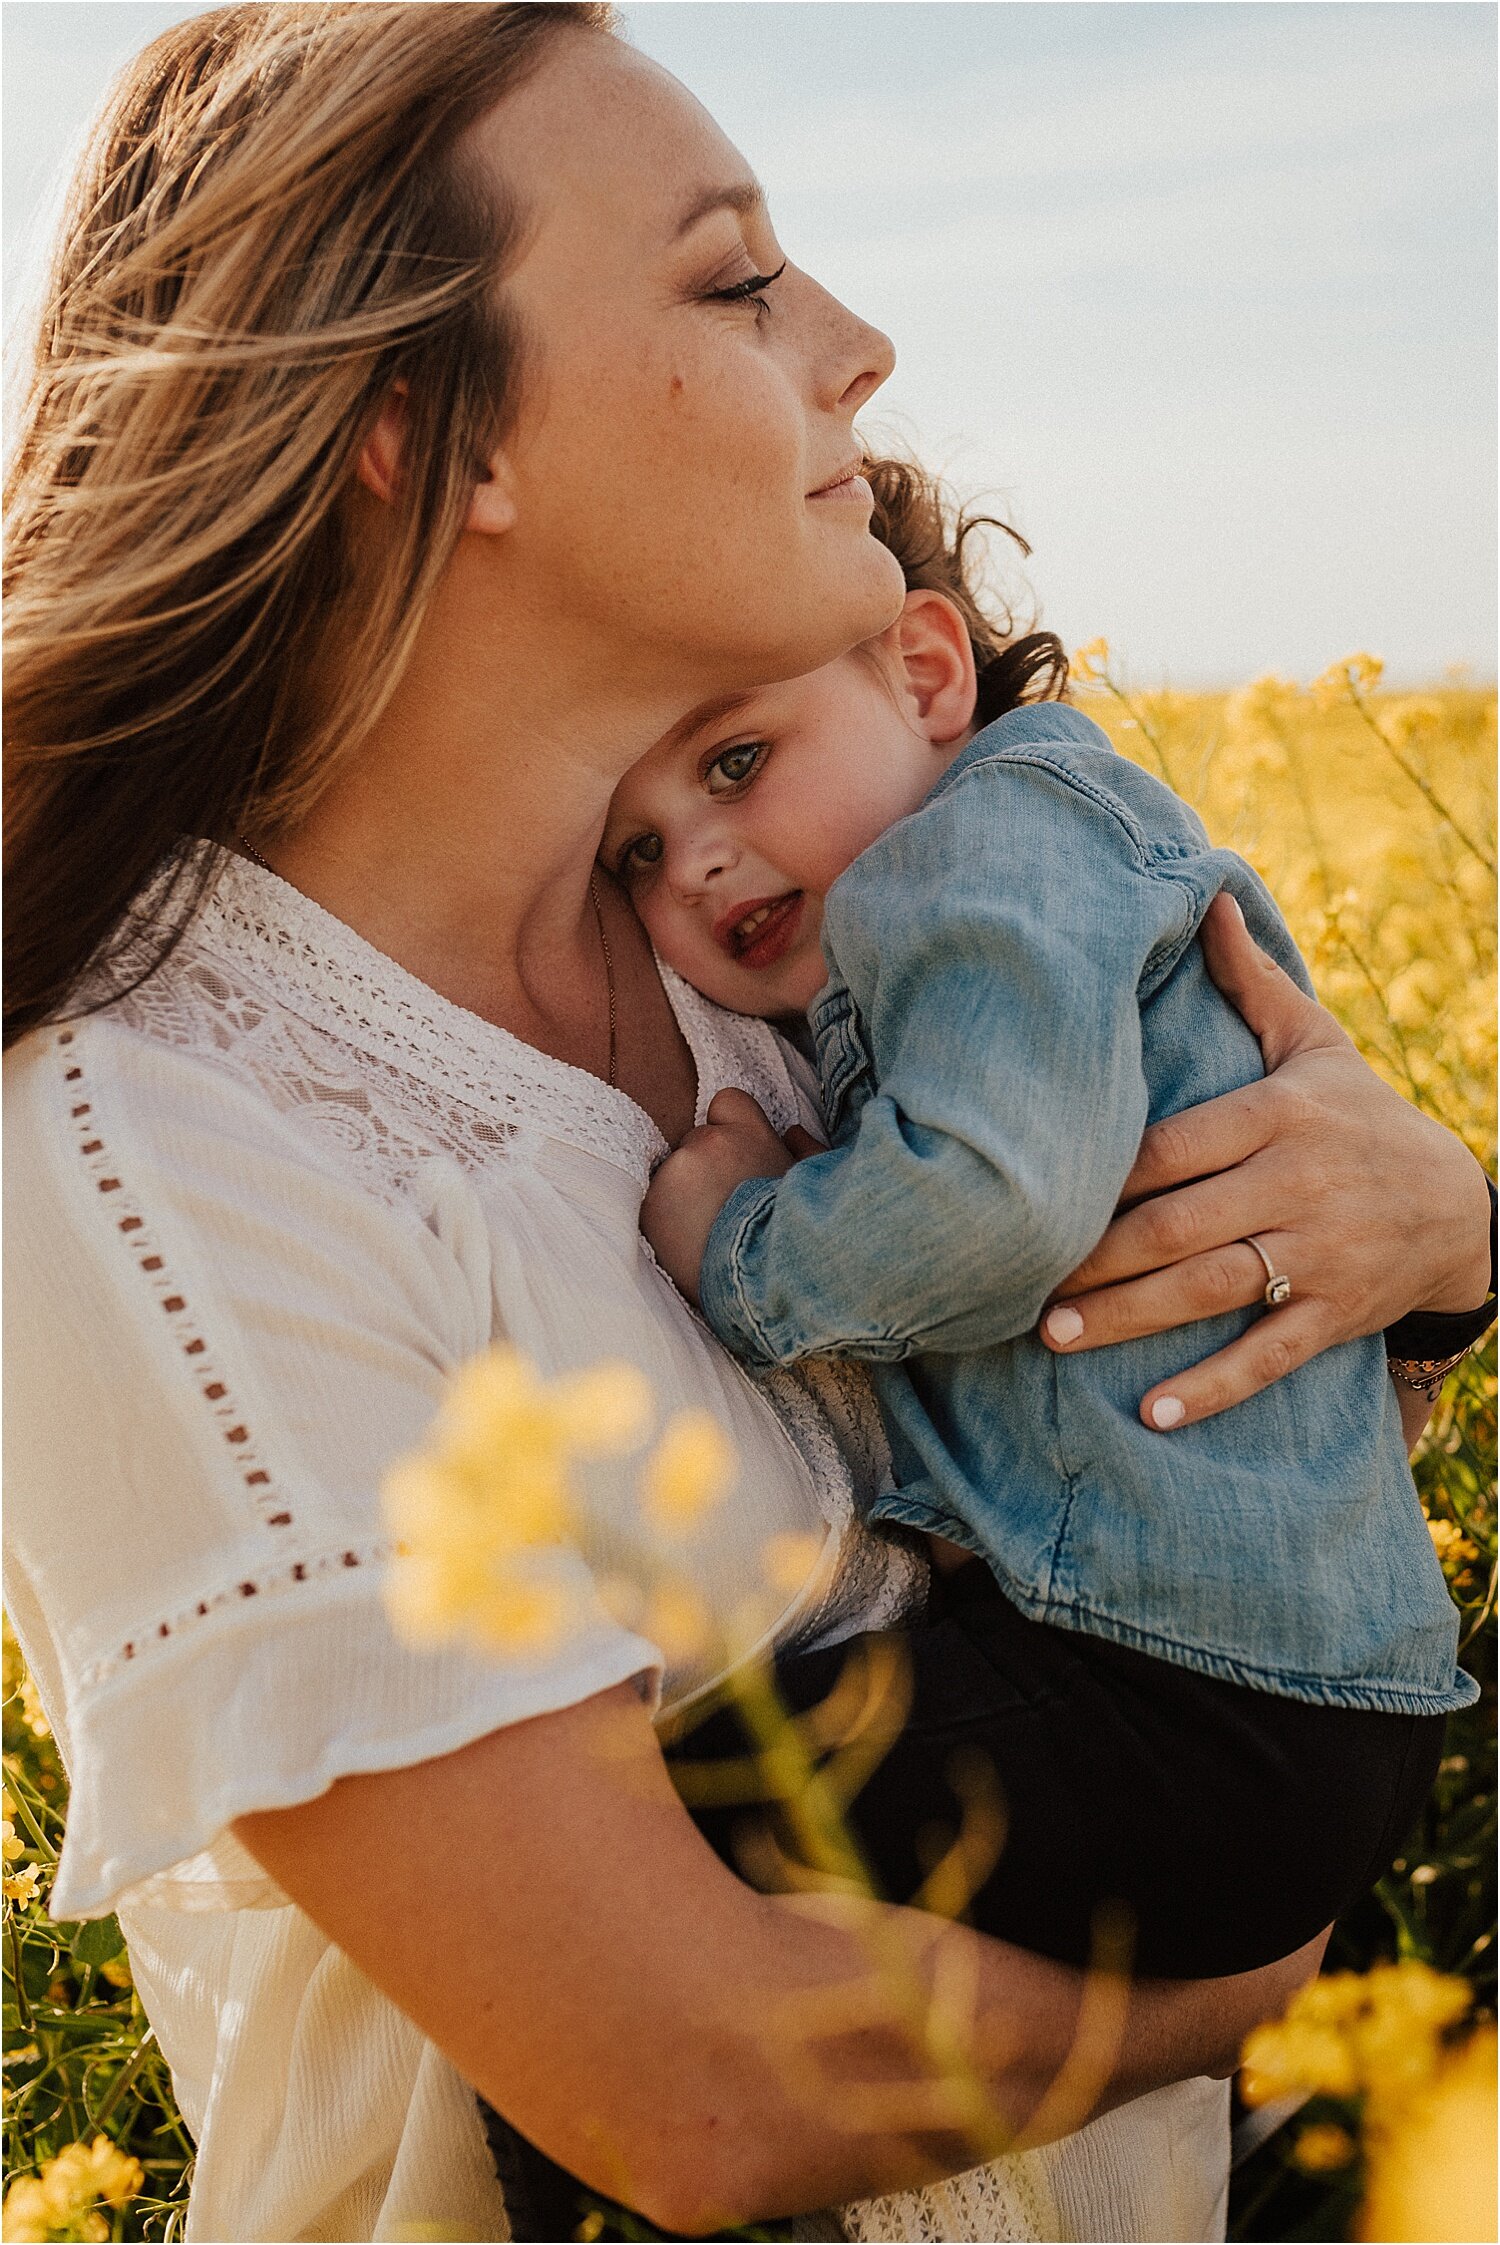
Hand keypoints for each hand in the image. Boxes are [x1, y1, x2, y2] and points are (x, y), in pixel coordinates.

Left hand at [641, 1090, 810, 1303]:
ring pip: (672, 1175)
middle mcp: (708, 1143)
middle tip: (724, 1207)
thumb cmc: (796, 1236)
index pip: (726, 1101)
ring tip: (708, 1232)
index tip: (735, 1157)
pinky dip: (665, 1221)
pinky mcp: (650, 1206)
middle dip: (706, 1167)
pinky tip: (688, 1244)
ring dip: (683, 1196)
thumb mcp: (816, 1187)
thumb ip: (808, 1152)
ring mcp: (675, 1173)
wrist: (761, 1285)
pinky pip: (654, 1204)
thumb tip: (792, 1132)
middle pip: (695, 1142)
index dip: (729, 1127)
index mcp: (750, 1134)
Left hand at [1041, 893, 1492, 1428]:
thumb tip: (1205, 895)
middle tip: (1022, 1285)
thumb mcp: (1315, 1044)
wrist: (1462, 1205)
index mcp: (1277, 1116)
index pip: (1173, 1147)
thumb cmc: (1361, 1116)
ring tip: (1057, 1337)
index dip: (1104, 1175)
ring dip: (1132, 1317)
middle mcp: (1295, 1184)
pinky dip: (1215, 1387)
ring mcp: (1318, 1253)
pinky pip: (1270, 1354)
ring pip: (1212, 1288)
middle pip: (1178, 1224)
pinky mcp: (1337, 1312)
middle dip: (1096, 1258)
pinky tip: (1154, 1414)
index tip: (1035, 1194)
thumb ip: (1251, 982)